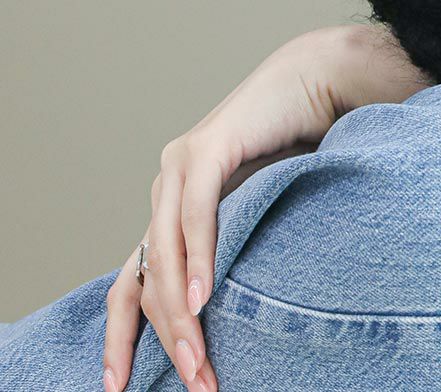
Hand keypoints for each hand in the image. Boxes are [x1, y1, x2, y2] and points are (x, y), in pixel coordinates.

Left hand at [101, 25, 426, 391]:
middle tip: (197, 383)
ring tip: (200, 359)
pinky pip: (193, 216)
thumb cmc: (300, 146)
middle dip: (169, 340)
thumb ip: (237, 250)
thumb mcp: (261, 214)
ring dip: (182, 315)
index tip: (118, 388)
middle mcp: (165, 188)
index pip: (130, 286)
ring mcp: (179, 166)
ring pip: (163, 257)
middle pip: (143, 282)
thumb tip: (233, 315)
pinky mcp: (205, 148)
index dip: (122, 340)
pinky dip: (197, 261)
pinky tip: (204, 297)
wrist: (322, 80)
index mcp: (172, 209)